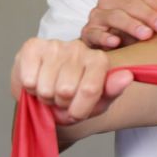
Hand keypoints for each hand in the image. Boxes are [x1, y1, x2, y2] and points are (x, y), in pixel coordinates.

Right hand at [10, 38, 132, 124]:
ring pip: (46, 87)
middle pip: (66, 89)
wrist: (47, 99)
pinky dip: (30, 88)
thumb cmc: (75, 100)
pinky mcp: (33, 46)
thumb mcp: (98, 103)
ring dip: (45, 97)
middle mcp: (79, 48)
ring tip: (49, 91)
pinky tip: (36, 82)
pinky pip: (29, 79)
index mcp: (99, 60)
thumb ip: (112, 90)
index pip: (89, 89)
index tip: (77, 111)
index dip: (78, 110)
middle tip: (61, 99)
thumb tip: (127, 76)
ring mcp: (56, 45)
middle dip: (60, 103)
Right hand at [80, 0, 156, 48]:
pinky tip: (117, 43)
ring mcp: (96, 16)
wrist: (107, 47)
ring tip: (147, 35)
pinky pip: (94, 33)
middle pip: (131, 4)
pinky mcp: (87, 33)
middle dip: (150, 15)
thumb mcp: (150, 19)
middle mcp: (109, 0)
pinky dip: (105, 37)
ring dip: (132, 25)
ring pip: (114, 16)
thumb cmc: (131, 30)